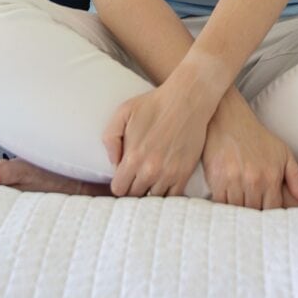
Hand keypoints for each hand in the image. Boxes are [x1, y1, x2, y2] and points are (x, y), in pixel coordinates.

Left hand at [102, 83, 209, 197]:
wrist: (187, 99)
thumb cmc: (154, 103)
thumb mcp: (123, 112)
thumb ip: (110, 138)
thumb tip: (113, 163)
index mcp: (133, 157)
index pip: (119, 188)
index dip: (119, 183)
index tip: (123, 176)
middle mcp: (150, 170)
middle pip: (135, 196)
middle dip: (133, 188)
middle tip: (136, 178)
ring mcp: (169, 173)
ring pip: (153, 198)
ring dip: (150, 191)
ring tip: (149, 181)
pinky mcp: (185, 173)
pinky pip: (173, 197)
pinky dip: (166, 193)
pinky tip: (163, 184)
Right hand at [202, 91, 297, 209]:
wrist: (229, 118)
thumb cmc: (257, 137)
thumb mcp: (282, 153)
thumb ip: (296, 177)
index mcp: (271, 176)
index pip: (274, 210)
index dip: (271, 217)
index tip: (268, 220)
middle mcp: (254, 180)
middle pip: (255, 213)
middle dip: (254, 219)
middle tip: (253, 223)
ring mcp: (234, 180)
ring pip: (237, 211)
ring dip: (238, 216)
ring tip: (239, 219)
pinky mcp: (217, 178)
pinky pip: (220, 204)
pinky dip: (223, 208)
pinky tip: (225, 210)